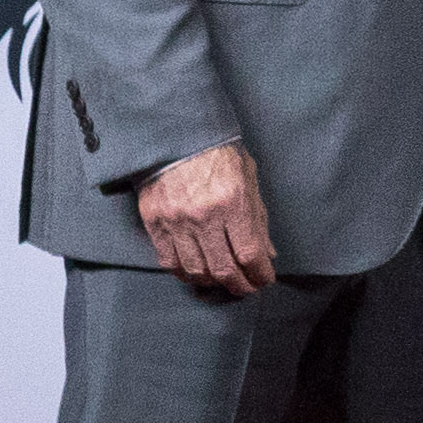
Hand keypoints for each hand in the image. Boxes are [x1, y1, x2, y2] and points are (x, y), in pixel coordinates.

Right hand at [136, 141, 275, 293]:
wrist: (177, 134)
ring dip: (213, 283)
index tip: (264, 279)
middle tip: (246, 288)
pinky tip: (196, 273)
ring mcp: (176, 220)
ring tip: (223, 282)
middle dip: (239, 286)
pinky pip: (169, 260)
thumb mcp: (248, 179)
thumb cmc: (218, 153)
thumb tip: (268, 253)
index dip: (260, 274)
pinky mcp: (155, 221)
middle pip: (224, 269)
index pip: (250, 254)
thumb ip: (258, 218)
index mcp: (232, 202)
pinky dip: (185, 273)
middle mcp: (204, 215)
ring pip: (196, 270)